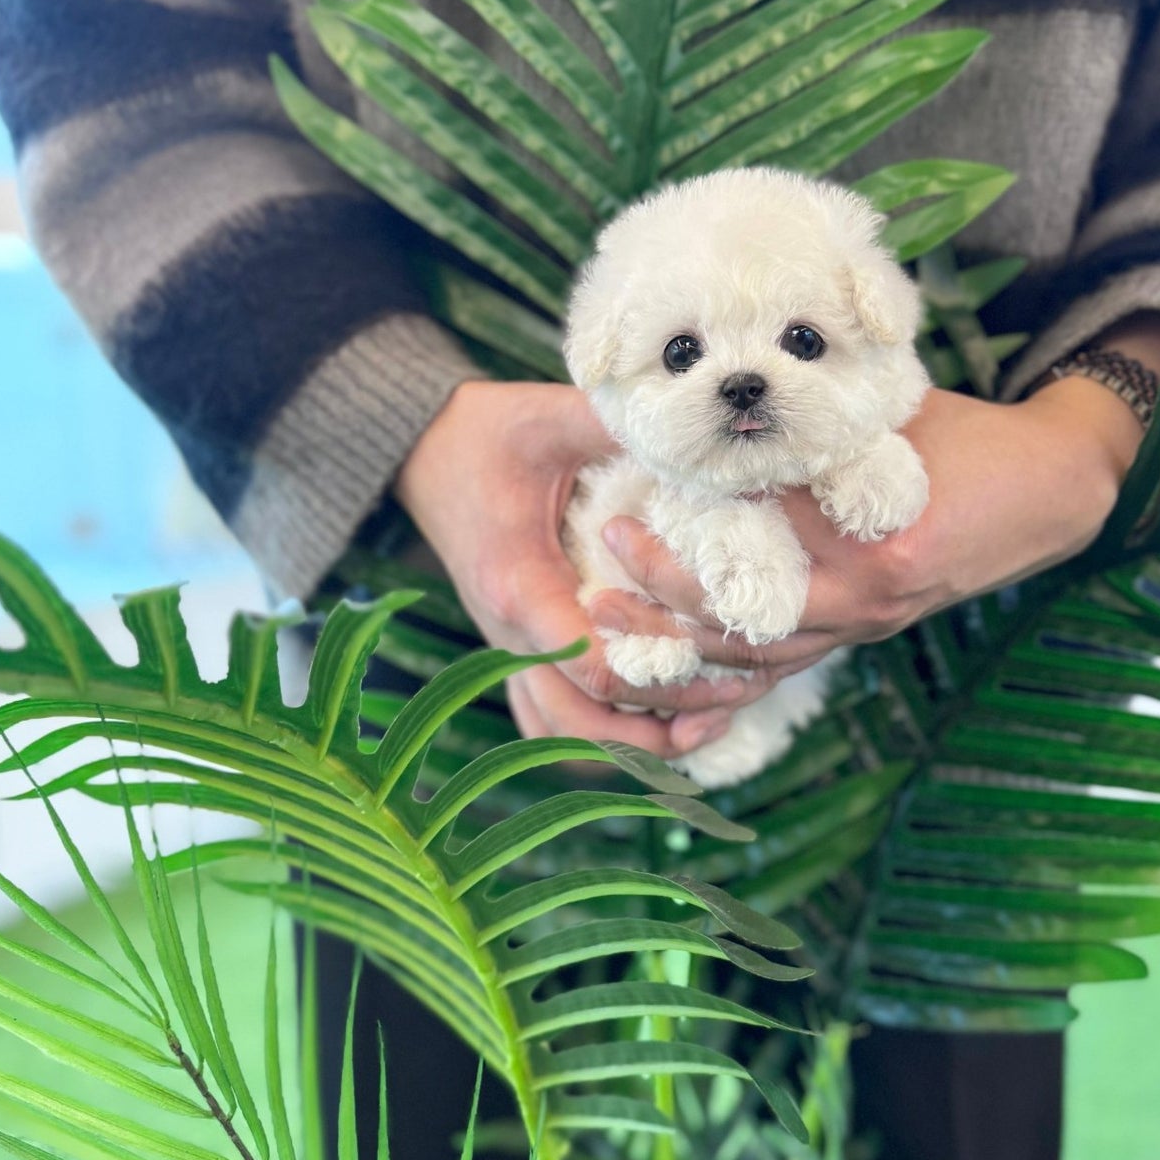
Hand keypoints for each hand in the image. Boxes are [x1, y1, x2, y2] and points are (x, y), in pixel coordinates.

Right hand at [394, 380, 751, 756]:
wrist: (424, 450)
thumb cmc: (488, 433)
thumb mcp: (549, 418)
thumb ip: (613, 426)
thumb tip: (692, 435)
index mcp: (522, 588)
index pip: (593, 666)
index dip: (664, 677)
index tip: (728, 664)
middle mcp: (511, 635)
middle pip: (583, 723)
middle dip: (663, 727)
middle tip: (735, 700)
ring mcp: (510, 648)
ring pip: (566, 734)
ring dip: (636, 741)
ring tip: (711, 720)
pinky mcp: (517, 648)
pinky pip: (554, 718)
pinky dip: (605, 732)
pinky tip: (660, 715)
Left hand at [589, 316, 1159, 681]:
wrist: (1049, 494)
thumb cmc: (969, 438)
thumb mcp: (895, 412)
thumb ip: (819, 417)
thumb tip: (727, 398)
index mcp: (877, 544)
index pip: (767, 540)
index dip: (693, 524)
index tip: (633, 494)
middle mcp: (869, 601)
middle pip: (748, 618)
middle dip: (668, 594)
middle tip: (609, 549)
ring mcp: (867, 627)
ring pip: (757, 658)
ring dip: (679, 645)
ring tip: (609, 619)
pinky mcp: (864, 634)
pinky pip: (781, 665)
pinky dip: (721, 667)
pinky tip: (663, 654)